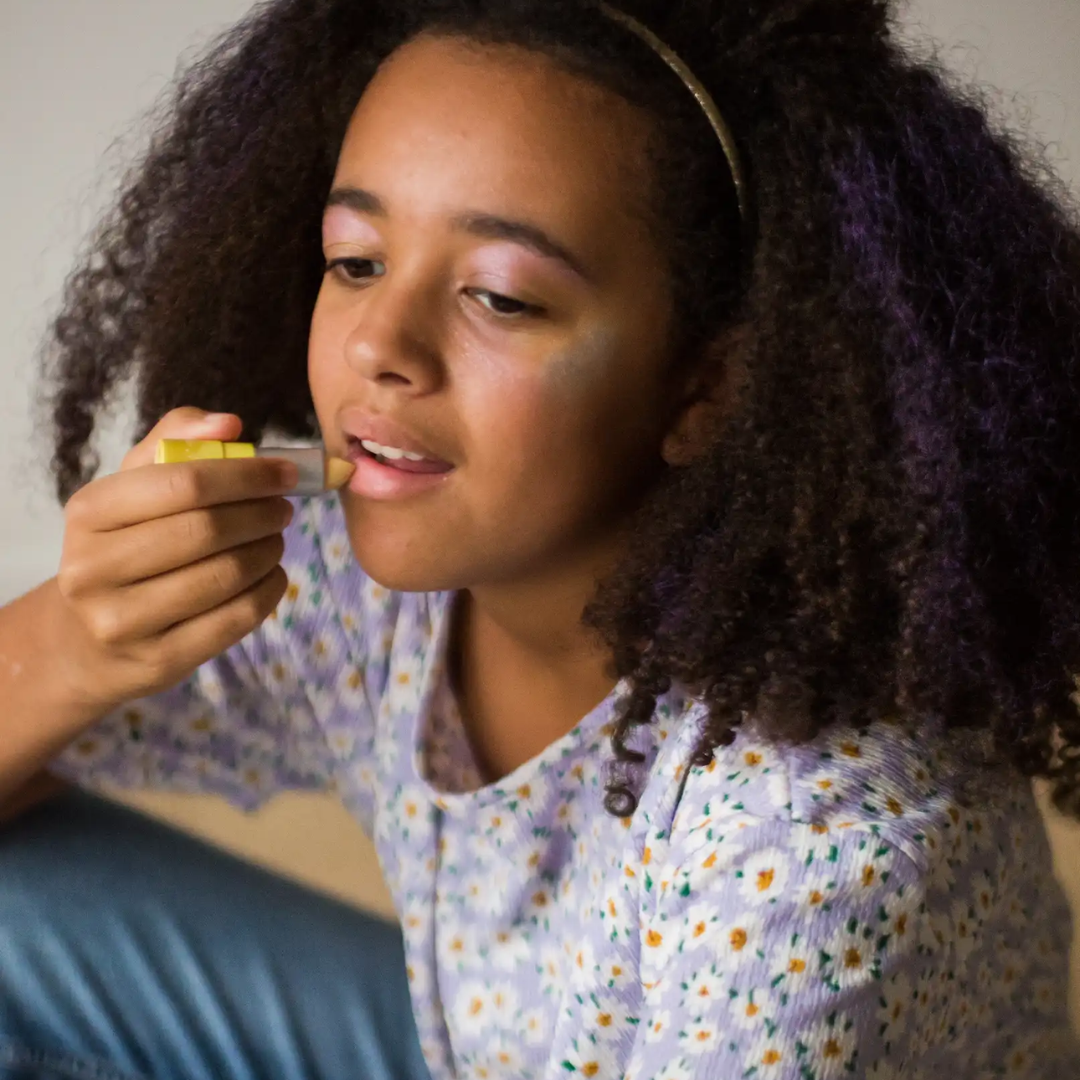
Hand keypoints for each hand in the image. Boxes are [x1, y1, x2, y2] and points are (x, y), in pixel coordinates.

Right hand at [53, 407, 298, 713]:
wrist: (89, 639)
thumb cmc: (126, 545)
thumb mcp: (134, 487)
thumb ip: (177, 440)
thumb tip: (229, 424)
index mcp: (89, 512)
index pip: (185, 482)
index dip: (247, 474)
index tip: (285, 472)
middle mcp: (94, 568)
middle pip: (207, 530)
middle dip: (262, 513)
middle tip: (285, 508)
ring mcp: (122, 621)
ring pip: (226, 576)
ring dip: (269, 551)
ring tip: (277, 539)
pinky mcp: (159, 660)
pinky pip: (236, 619)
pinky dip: (269, 590)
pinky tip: (272, 574)